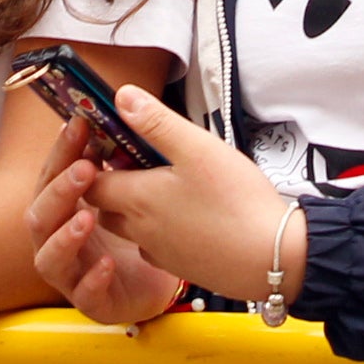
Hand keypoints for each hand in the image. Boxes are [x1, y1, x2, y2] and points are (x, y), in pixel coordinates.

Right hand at [26, 122, 187, 325]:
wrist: (157, 282)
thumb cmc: (134, 233)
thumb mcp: (128, 191)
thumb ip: (117, 160)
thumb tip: (124, 106)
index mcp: (62, 209)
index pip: (51, 176)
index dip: (61, 151)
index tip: (78, 124)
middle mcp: (57, 240)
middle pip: (40, 216)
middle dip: (60, 191)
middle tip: (85, 169)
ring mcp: (71, 274)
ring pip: (50, 258)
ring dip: (65, 236)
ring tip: (87, 218)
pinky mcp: (93, 303)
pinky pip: (84, 295)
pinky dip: (92, 279)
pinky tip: (107, 265)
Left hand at [78, 84, 300, 305]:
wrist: (273, 259)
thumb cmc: (237, 201)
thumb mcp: (198, 148)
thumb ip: (157, 122)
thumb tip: (122, 97)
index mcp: (138, 199)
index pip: (91, 182)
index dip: (90, 163)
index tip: (103, 143)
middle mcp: (141, 230)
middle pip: (104, 208)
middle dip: (108, 185)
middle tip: (130, 159)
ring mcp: (161, 252)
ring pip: (128, 229)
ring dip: (131, 209)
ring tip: (156, 185)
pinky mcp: (182, 266)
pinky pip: (154, 248)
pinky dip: (155, 232)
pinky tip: (180, 216)